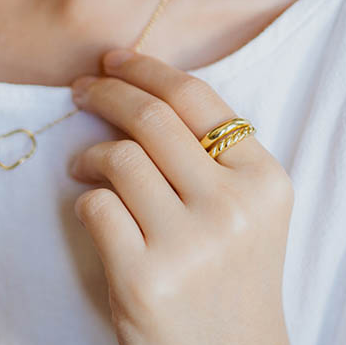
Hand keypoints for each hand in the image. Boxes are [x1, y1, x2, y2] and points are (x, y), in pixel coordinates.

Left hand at [68, 48, 294, 344]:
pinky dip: (83, 201)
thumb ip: (212, 158)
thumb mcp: (247, 214)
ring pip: (119, 158)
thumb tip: (136, 93)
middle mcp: (234, 207)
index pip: (197, 98)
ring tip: (82, 167)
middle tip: (79, 90)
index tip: (111, 61)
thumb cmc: (231, 283)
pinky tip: (91, 212)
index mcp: (265, 180)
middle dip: (105, 92)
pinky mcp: (145, 278)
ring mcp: (190, 244)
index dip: (146, 69)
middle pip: (152, 118)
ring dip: (88, 155)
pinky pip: (96, 207)